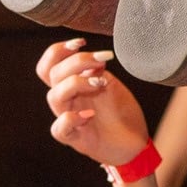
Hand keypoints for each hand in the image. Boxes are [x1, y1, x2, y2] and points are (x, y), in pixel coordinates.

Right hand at [39, 38, 152, 170]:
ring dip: (75, 84)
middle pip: (52, 75)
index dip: (58, 51)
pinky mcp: (77, 139)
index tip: (81, 43)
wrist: (136, 143)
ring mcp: (70, 119)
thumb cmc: (122, 113)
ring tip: (99, 83)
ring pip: (54, 97)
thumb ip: (97, 71)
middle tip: (101, 61)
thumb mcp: (112, 85)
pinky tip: (89, 114)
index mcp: (72, 85)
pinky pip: (59, 129)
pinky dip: (71, 118)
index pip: (50, 65)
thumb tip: (91, 59)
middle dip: (75, 62)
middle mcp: (68, 101)